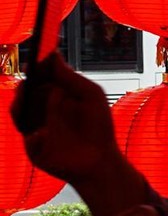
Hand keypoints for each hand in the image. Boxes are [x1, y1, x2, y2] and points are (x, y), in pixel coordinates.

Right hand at [10, 52, 118, 187]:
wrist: (101, 160)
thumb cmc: (99, 127)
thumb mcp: (91, 96)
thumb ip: (72, 77)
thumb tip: (53, 55)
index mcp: (54, 96)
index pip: (38, 78)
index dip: (35, 69)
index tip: (35, 62)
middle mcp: (41, 110)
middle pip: (24, 93)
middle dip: (25, 87)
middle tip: (29, 82)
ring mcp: (36, 129)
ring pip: (18, 113)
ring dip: (21, 106)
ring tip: (27, 101)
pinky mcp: (35, 149)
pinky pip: (29, 140)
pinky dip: (35, 138)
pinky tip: (43, 135)